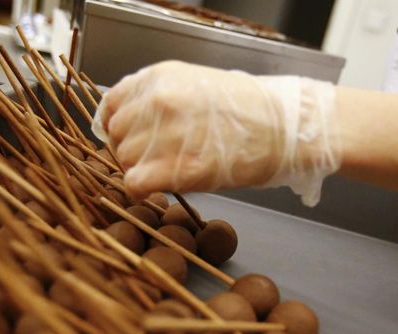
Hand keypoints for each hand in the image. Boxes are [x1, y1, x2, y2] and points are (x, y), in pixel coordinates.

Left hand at [93, 61, 340, 205]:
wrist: (286, 128)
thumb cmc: (250, 110)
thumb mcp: (197, 86)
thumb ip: (160, 98)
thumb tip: (131, 123)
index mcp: (160, 77)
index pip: (111, 104)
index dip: (120, 126)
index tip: (132, 138)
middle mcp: (157, 101)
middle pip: (115, 135)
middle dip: (129, 150)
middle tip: (156, 159)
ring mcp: (166, 133)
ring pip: (123, 160)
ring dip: (139, 170)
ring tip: (168, 171)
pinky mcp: (178, 168)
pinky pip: (134, 184)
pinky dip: (141, 191)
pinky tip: (159, 188)